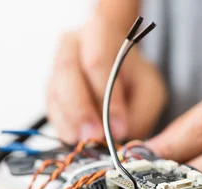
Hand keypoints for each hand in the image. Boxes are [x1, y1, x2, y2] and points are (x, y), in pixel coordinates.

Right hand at [46, 13, 165, 143]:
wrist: (118, 72)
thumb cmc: (135, 79)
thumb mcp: (150, 92)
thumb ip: (139, 112)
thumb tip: (117, 135)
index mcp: (99, 32)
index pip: (98, 61)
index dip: (107, 97)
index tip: (119, 127)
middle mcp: (71, 46)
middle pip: (67, 74)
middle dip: (81, 110)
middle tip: (95, 137)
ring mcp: (56, 68)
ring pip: (55, 94)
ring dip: (71, 122)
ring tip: (86, 143)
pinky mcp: (50, 92)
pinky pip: (51, 111)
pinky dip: (63, 128)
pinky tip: (77, 140)